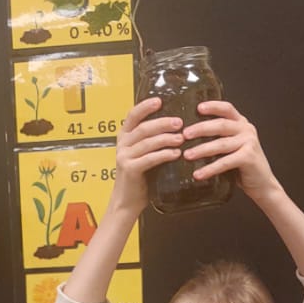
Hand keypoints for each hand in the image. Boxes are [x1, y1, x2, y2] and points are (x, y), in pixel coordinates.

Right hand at [106, 97, 183, 215]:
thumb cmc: (140, 177)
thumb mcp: (144, 154)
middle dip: (163, 123)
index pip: (132, 116)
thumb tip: (177, 128)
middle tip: (179, 123)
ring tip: (181, 139)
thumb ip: (153, 142)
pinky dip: (164, 154)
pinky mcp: (129, 169)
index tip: (159, 101)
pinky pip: (149, 158)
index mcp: (124, 137)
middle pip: (144, 128)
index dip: (145, 107)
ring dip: (166, 139)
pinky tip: (176, 154)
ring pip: (147, 142)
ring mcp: (124, 156)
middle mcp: (122, 144)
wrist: (127, 201)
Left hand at [180, 100, 279, 200]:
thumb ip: (219, 139)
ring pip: (221, 144)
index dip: (213, 106)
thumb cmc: (243, 167)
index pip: (227, 109)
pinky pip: (225, 162)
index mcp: (241, 124)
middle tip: (184, 135)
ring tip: (187, 155)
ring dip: (202, 150)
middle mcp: (246, 130)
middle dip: (200, 129)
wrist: (262, 184)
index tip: (198, 108)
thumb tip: (190, 137)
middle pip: (221, 125)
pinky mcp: (248, 157)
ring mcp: (249, 142)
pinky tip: (198, 174)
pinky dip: (210, 169)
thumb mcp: (232, 147)